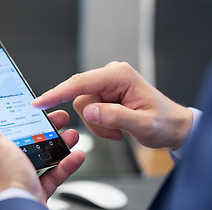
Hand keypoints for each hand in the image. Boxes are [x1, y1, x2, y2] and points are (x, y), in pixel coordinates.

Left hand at [0, 103, 84, 204]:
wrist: (20, 208)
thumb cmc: (2, 176)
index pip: (9, 125)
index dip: (23, 113)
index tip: (37, 105)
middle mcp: (8, 160)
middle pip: (31, 137)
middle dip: (48, 126)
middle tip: (61, 117)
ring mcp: (24, 174)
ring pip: (45, 154)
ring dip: (61, 143)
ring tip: (72, 135)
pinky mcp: (38, 188)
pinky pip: (56, 173)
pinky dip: (68, 164)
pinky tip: (77, 155)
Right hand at [32, 62, 192, 149]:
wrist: (172, 126)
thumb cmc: (163, 122)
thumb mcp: (142, 125)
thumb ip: (114, 117)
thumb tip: (89, 111)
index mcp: (119, 76)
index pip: (81, 83)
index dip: (58, 93)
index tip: (40, 103)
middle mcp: (111, 76)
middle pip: (80, 97)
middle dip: (93, 119)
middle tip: (113, 132)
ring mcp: (107, 84)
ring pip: (83, 106)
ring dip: (97, 124)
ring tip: (117, 130)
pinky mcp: (105, 93)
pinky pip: (89, 110)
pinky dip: (99, 124)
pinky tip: (115, 127)